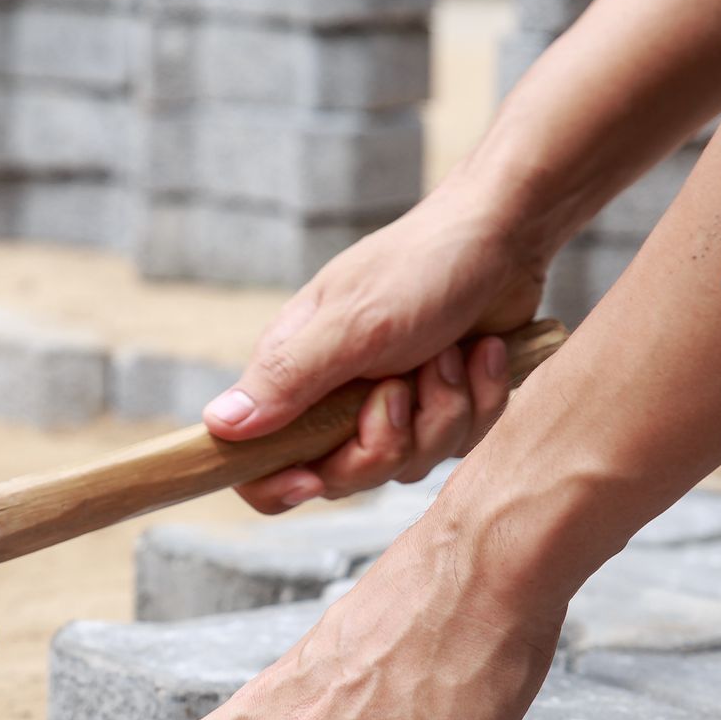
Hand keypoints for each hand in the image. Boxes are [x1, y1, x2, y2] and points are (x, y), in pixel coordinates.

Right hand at [205, 187, 549, 512]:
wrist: (502, 235)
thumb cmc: (419, 267)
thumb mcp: (349, 324)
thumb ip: (285, 379)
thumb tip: (217, 426)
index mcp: (294, 375)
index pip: (257, 462)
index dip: (276, 485)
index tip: (312, 480)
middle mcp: (335, 397)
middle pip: (343, 477)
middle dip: (386, 442)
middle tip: (401, 388)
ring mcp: (392, 405)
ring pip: (410, 464)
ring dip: (443, 409)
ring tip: (449, 352)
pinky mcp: (440, 405)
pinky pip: (459, 443)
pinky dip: (480, 398)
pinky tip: (481, 354)